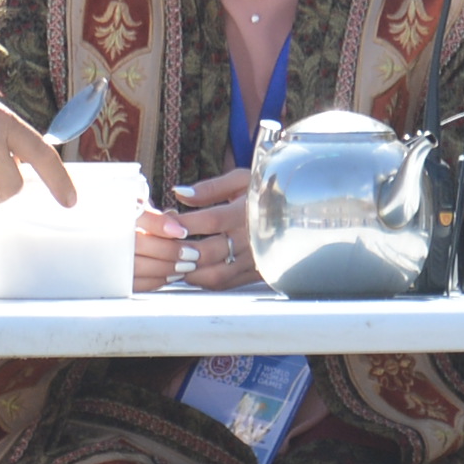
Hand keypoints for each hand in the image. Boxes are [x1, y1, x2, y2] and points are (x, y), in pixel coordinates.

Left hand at [158, 165, 258, 288]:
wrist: (299, 210)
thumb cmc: (264, 190)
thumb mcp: (241, 179)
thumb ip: (209, 188)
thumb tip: (179, 193)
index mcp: (248, 210)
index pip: (212, 219)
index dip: (186, 223)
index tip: (166, 221)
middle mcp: (253, 237)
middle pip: (211, 251)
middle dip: (181, 251)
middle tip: (163, 245)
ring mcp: (255, 259)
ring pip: (217, 273)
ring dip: (189, 270)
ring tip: (173, 260)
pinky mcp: (256, 273)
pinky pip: (226, 283)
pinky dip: (204, 279)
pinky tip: (192, 270)